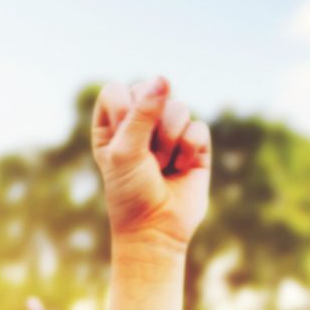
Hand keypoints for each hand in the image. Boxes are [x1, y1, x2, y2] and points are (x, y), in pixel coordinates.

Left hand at [91, 77, 210, 255]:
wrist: (156, 230)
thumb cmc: (130, 193)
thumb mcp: (125, 151)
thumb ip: (142, 113)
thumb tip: (163, 79)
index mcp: (111, 124)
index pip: (117, 90)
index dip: (123, 111)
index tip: (122, 139)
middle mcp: (140, 123)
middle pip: (150, 93)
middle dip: (150, 127)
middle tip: (145, 157)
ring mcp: (169, 131)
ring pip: (178, 108)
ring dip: (169, 142)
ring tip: (162, 166)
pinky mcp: (195, 144)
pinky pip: (198, 128)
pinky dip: (189, 151)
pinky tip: (181, 170)